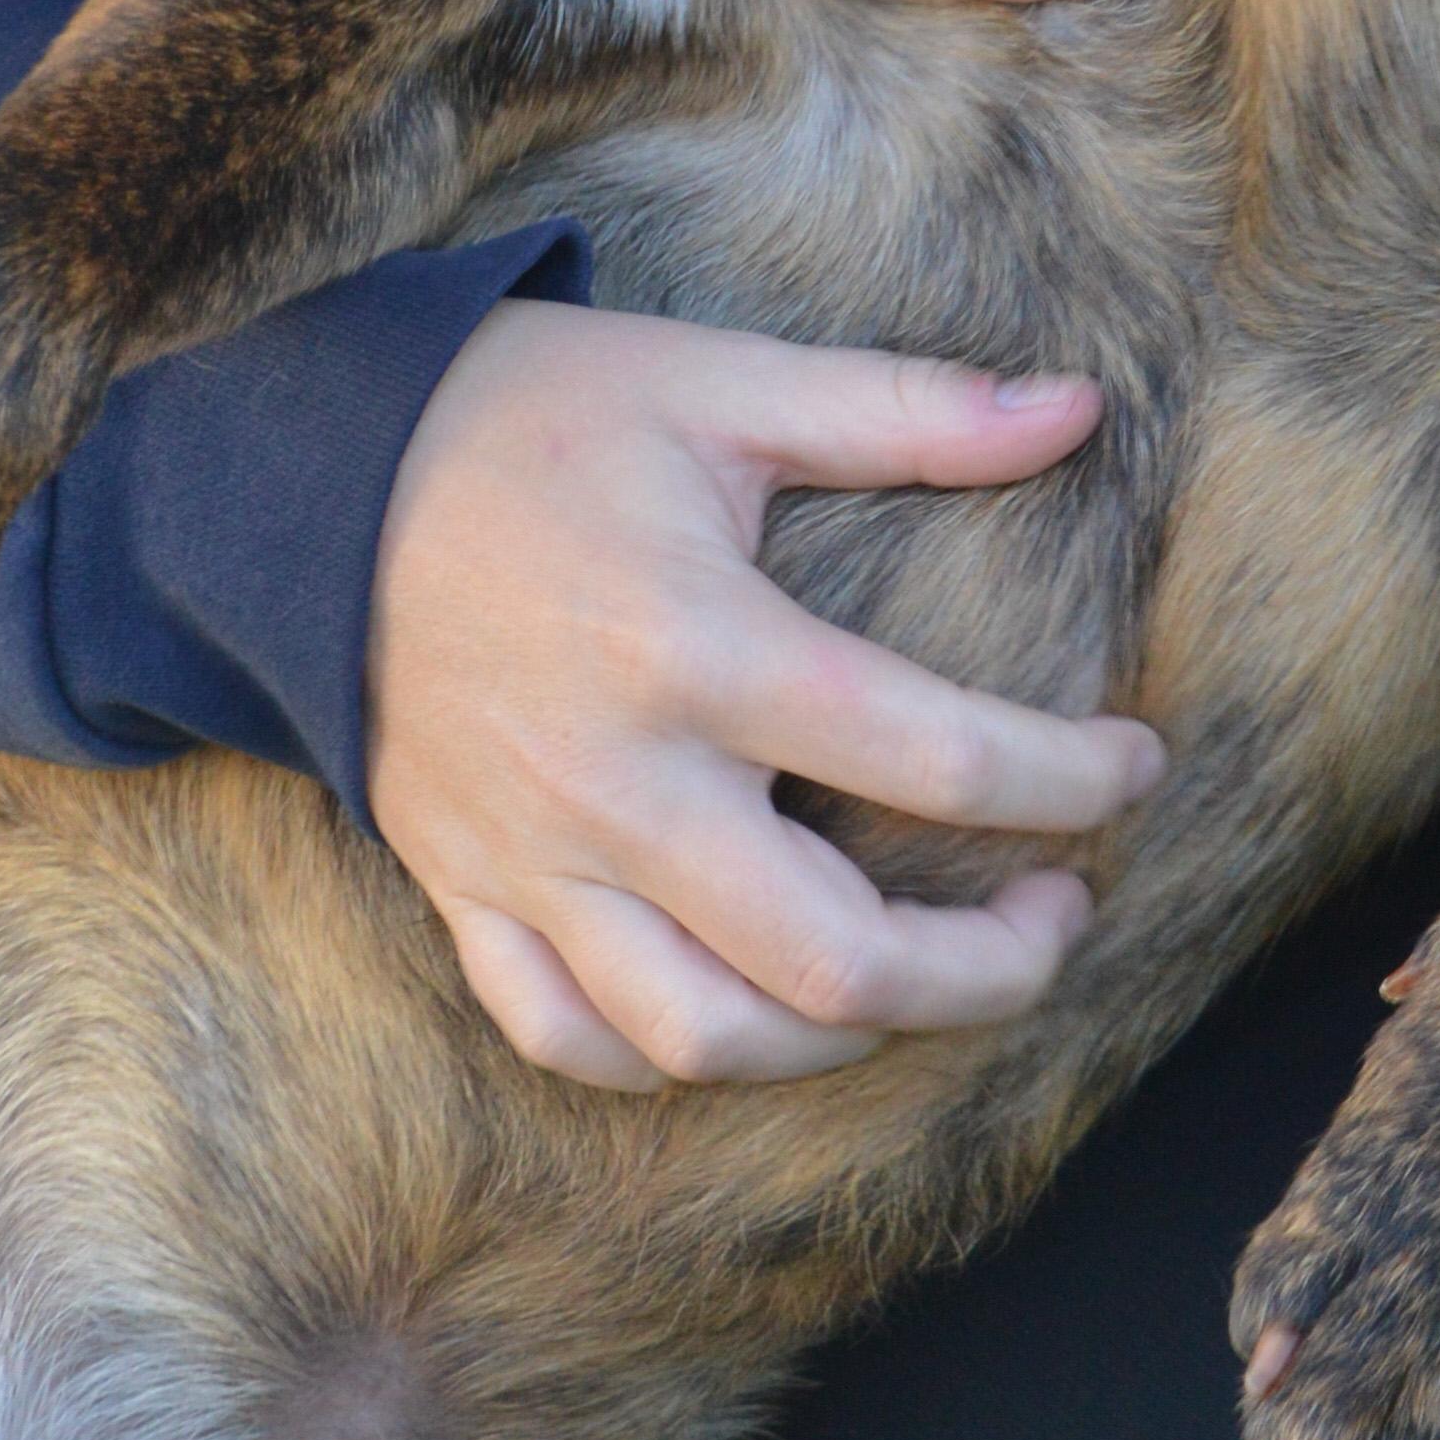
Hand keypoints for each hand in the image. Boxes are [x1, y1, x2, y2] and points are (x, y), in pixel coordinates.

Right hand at [364, 295, 1165, 1087]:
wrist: (303, 470)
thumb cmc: (532, 414)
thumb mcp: (724, 383)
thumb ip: (907, 408)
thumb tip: (1075, 407)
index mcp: (698, 645)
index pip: (937, 757)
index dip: (1072, 778)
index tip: (1135, 764)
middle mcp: (617, 781)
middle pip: (837, 961)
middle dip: (988, 969)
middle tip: (1059, 913)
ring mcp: (530, 856)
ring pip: (706, 1034)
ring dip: (846, 1038)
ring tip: (926, 976)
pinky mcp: (462, 890)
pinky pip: (567, 1038)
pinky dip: (671, 1057)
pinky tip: (755, 1011)